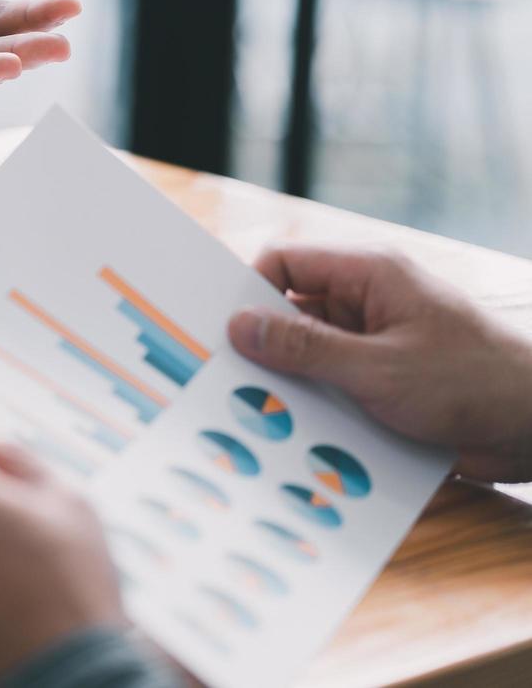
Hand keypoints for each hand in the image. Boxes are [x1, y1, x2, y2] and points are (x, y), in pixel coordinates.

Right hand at [228, 245, 531, 482]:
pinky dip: (318, 402)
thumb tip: (240, 326)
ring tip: (263, 411)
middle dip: (265, 343)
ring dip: (293, 381)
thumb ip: (305, 348)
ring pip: (310, 350)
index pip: (285, 262)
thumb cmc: (474, 382)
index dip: (248, 291)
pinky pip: (334, 380)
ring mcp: (378, 338)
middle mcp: (370, 298)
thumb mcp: (378, 369)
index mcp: (369, 273)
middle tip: (226, 377)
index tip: (219, 331)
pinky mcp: (386, 376)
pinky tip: (301, 430)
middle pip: (292, 308)